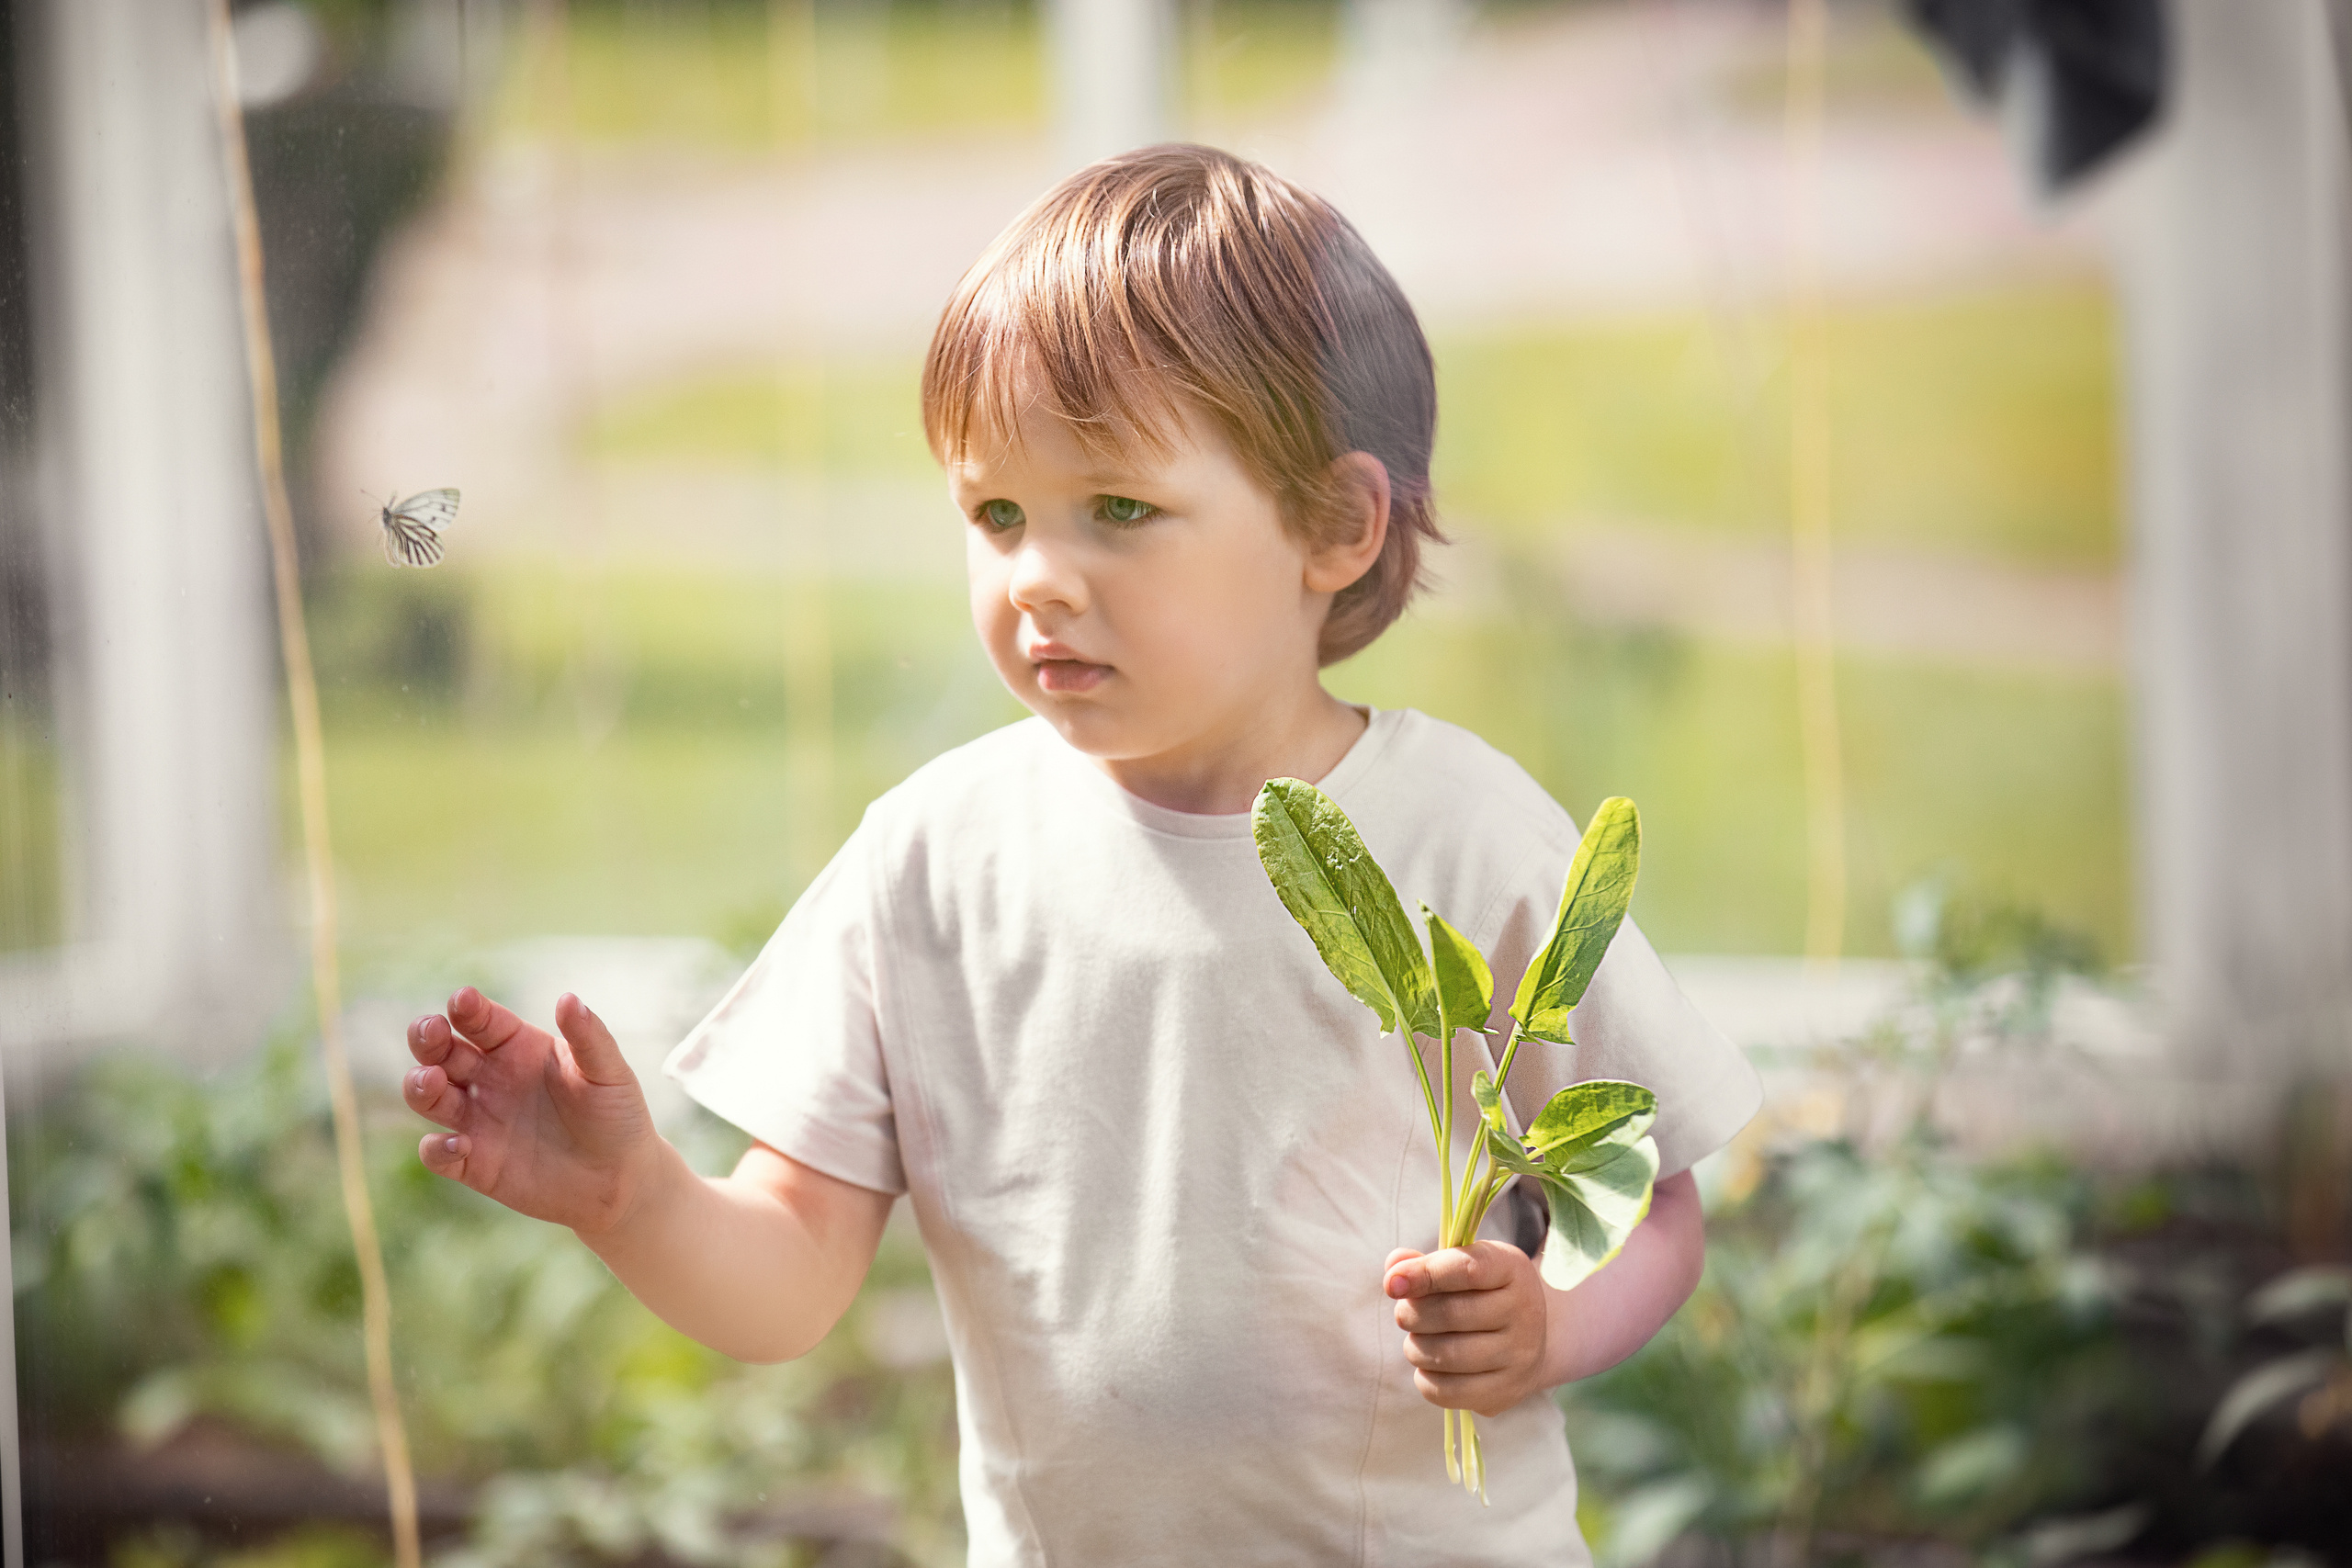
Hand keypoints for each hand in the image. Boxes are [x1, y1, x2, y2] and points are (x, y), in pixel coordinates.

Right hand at [405, 988, 665, 1236]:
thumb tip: (568, 998)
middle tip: (431, 1031)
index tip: (462, 1001)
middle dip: (427, 1038)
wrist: (621, 1178)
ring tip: (432, 1080)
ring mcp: (478, 1120)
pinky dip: (438, 1148)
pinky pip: (439, 1153)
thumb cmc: (616, 1115)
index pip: (481, 1020)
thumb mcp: (609, 1073)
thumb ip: (589, 1037)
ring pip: (429, 1096)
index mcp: (517, 1047)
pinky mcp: (474, 1163)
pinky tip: (460, 1144)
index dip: (467, 1008)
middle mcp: (489, 1078)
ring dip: (420, 1086)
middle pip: (441, 1051)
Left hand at [1383, 1241, 1549, 1417]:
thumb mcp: (1464, 1266)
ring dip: (1415, 1347)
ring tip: (1418, 1339)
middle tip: (1405, 1314)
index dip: (1423, 1275)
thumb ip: (1426, 1264)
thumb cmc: (1484, 1295)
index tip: (1391, 1284)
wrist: (1531, 1340)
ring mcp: (1519, 1355)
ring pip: (1445, 1355)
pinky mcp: (1507, 1391)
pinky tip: (1430, 1366)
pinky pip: (1447, 1391)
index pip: (1466, 1269)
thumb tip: (1394, 1269)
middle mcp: (1524, 1311)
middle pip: (1449, 1314)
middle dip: (1412, 1314)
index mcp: (1511, 1269)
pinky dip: (1425, 1378)